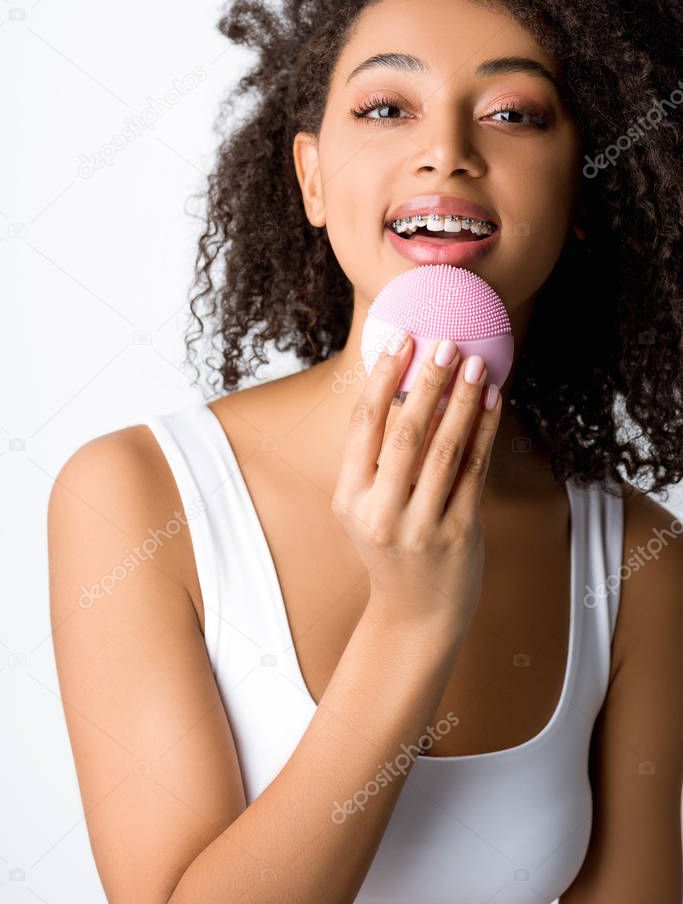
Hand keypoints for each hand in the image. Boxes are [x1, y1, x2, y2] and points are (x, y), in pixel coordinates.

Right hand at [331, 334, 501, 638]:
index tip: (402, 342)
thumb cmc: (391, 548)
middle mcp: (381, 512)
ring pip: (445, 447)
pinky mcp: (459, 533)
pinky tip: (492, 402)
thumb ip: (377, 459)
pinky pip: (475, 470)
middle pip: (406, 431)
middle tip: (446, 344)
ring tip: (475, 365)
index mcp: (350, 498)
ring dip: (463, 401)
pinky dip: (485, 431)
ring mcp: (421, 525)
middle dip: (429, 381)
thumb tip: (408, 385)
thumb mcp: (366, 508)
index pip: (364, 425)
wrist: (415, 614)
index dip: (383, 379)